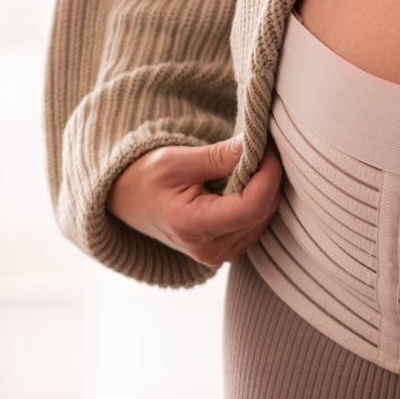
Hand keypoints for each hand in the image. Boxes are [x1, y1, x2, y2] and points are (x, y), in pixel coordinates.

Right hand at [108, 135, 283, 268]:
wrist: (130, 202)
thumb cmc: (147, 178)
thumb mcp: (178, 161)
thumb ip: (220, 156)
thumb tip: (257, 144)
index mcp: (193, 227)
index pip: (252, 206)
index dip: (269, 174)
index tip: (268, 146)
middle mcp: (210, 250)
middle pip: (262, 212)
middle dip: (269, 177)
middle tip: (261, 147)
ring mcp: (221, 254)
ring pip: (265, 218)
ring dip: (266, 188)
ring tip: (248, 163)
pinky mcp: (229, 250)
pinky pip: (258, 223)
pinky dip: (259, 199)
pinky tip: (244, 181)